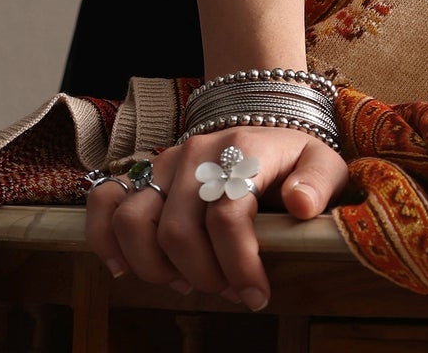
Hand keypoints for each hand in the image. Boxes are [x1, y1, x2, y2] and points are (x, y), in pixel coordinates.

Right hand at [85, 125, 347, 309]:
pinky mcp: (143, 173)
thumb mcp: (324, 165)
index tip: (256, 296)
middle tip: (228, 292)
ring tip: (188, 282)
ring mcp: (165, 161)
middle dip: (203, 275)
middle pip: (178, 230)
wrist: (265, 131)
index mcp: (242, 148)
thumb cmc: (294, 161)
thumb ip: (318, 183)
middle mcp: (197, 151)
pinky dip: (104, 237)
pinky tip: (123, 268)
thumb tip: (301, 205)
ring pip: (133, 220)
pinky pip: (104, 200)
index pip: (227, 215)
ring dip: (156, 267)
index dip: (239, 265)